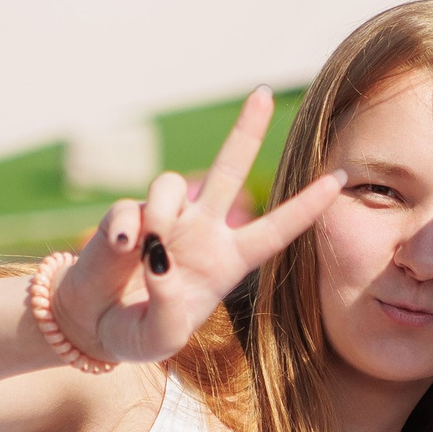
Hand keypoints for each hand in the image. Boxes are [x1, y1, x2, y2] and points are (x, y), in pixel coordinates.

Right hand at [51, 88, 343, 364]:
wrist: (93, 326)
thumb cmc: (138, 332)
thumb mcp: (160, 337)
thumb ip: (167, 308)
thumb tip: (160, 259)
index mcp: (225, 263)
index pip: (274, 231)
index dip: (306, 206)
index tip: (339, 178)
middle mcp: (200, 232)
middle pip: (228, 172)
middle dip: (245, 132)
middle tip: (262, 93)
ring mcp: (163, 220)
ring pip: (173, 185)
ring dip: (164, 212)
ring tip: (147, 252)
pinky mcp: (125, 219)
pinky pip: (128, 211)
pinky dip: (123, 231)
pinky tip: (119, 251)